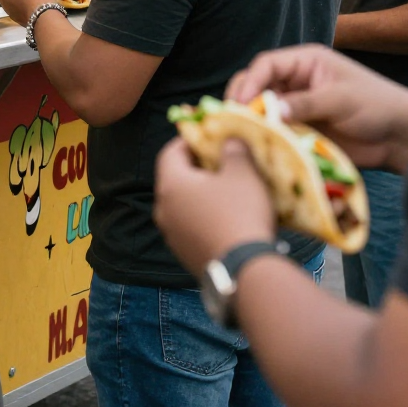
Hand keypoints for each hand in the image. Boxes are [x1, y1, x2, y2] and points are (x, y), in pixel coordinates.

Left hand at [153, 135, 275, 276]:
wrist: (245, 271)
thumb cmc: (240, 213)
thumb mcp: (242, 173)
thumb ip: (233, 150)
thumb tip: (229, 140)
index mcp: (170, 185)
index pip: (170, 151)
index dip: (190, 139)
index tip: (210, 135)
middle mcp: (163, 209)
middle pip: (176, 178)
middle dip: (198, 167)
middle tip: (223, 160)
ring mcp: (171, 235)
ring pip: (183, 204)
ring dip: (202, 194)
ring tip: (229, 190)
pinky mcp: (184, 255)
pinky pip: (191, 226)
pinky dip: (204, 216)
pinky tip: (228, 218)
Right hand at [225, 43, 407, 174]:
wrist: (399, 137)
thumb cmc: (377, 105)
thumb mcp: (340, 99)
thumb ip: (305, 103)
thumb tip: (270, 112)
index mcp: (305, 62)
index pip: (266, 65)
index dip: (250, 81)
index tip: (241, 103)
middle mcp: (296, 82)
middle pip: (257, 86)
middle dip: (243, 101)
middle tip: (233, 120)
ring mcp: (296, 107)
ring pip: (262, 111)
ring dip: (252, 122)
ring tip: (240, 136)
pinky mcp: (300, 130)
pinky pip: (275, 132)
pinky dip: (265, 138)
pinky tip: (256, 148)